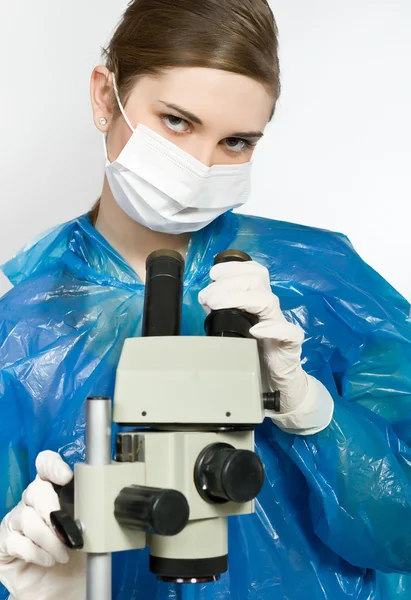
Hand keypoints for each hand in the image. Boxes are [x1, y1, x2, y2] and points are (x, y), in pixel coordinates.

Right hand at [0, 451, 85, 599]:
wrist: (64, 586)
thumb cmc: (78, 553)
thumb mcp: (90, 527)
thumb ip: (90, 509)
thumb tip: (100, 499)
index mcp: (53, 489)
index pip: (46, 465)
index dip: (53, 466)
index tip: (66, 477)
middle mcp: (32, 500)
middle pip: (35, 491)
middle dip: (52, 510)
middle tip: (66, 530)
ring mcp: (16, 520)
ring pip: (26, 518)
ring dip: (48, 538)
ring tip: (63, 553)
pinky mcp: (5, 542)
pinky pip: (16, 541)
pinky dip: (36, 552)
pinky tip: (49, 559)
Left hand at [199, 260, 333, 433]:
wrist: (276, 381)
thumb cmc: (254, 351)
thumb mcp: (234, 326)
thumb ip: (223, 310)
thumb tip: (206, 296)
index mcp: (259, 300)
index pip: (254, 272)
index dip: (234, 268)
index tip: (213, 274)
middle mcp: (270, 308)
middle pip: (257, 281)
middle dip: (229, 283)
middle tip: (208, 297)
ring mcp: (281, 324)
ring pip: (267, 301)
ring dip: (239, 299)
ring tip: (217, 306)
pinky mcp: (290, 344)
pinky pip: (288, 331)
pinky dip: (272, 328)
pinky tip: (255, 330)